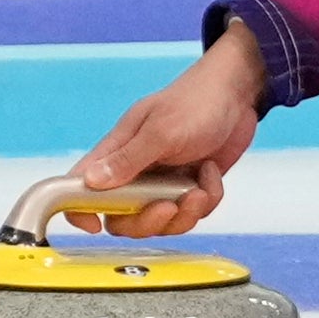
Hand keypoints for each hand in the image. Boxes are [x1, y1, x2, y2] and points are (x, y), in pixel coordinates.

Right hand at [69, 19, 268, 236]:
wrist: (239, 92)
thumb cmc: (196, 101)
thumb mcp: (162, 130)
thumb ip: (128, 159)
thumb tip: (90, 182)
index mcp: (117, 153)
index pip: (80, 188)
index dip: (79, 211)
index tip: (95, 225)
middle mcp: (136, 172)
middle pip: (123, 219)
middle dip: (146, 222)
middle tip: (168, 207)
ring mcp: (164, 182)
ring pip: (161, 222)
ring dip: (182, 215)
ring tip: (199, 191)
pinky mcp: (190, 187)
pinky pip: (191, 213)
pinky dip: (206, 200)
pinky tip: (211, 174)